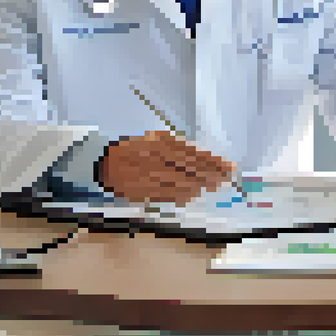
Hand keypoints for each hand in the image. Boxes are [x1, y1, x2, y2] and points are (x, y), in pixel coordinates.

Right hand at [96, 130, 237, 203]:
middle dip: (213, 174)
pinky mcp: (147, 193)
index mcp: (161, 144)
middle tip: (228, 177)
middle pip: (192, 170)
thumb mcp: (155, 139)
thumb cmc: (134, 148)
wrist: (106, 164)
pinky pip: (171, 195)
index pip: (194, 154)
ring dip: (202, 185)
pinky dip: (186, 195)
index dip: (213, 161)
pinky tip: (196, 193)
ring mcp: (153, 178)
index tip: (228, 165)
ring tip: (217, 185)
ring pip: (184, 184)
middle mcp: (158, 161)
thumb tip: (202, 155)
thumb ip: (176, 145)